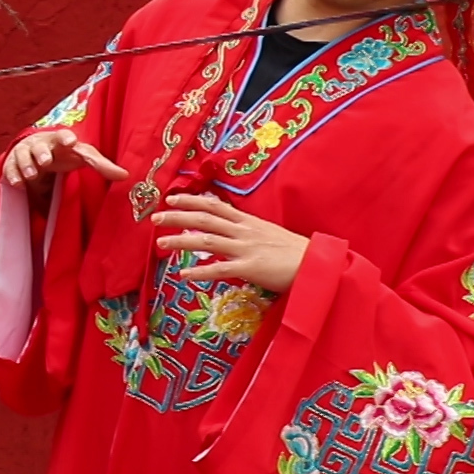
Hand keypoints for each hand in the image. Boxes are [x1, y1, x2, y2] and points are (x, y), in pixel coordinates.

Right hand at [1, 128, 129, 190]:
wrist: (39, 155)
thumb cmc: (65, 154)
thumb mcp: (83, 158)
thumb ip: (102, 166)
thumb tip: (127, 176)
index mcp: (61, 140)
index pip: (63, 135)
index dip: (66, 137)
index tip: (71, 141)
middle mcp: (42, 143)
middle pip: (40, 145)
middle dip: (42, 152)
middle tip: (45, 162)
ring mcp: (25, 152)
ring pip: (23, 155)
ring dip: (27, 165)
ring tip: (32, 175)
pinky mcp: (13, 163)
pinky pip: (10, 168)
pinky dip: (13, 175)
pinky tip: (18, 184)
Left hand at [155, 193, 309, 292]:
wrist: (318, 265)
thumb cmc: (294, 252)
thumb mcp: (268, 233)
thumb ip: (247, 230)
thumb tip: (228, 227)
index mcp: (248, 222)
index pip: (215, 206)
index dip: (192, 200)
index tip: (171, 198)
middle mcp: (244, 231)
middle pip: (205, 219)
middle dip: (178, 216)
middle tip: (155, 217)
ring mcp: (246, 249)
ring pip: (207, 241)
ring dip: (181, 241)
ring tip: (160, 244)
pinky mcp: (251, 268)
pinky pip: (220, 269)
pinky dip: (200, 272)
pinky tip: (184, 275)